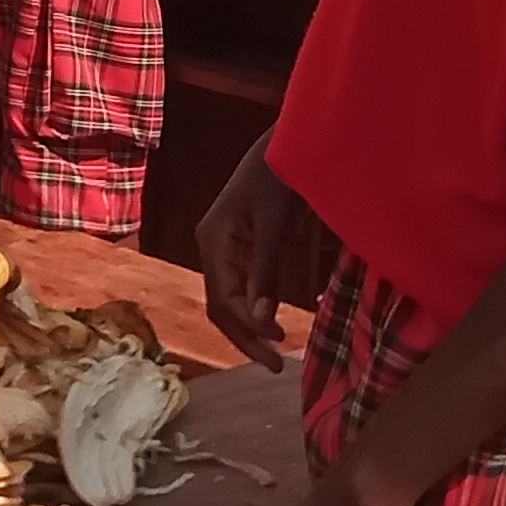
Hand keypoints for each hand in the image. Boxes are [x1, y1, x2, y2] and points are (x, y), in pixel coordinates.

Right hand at [194, 144, 328, 368]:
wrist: (293, 139)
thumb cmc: (283, 175)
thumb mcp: (277, 225)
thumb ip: (267, 272)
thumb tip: (262, 322)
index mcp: (213, 240)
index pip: (223, 300)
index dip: (247, 329)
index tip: (277, 348)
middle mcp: (212, 246)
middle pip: (221, 304)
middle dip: (245, 336)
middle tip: (277, 365)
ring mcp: (225, 246)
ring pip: (230, 298)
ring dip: (250, 326)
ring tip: (275, 351)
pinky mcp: (242, 244)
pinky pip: (243, 285)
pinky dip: (256, 307)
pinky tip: (273, 322)